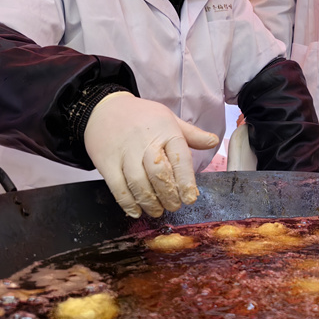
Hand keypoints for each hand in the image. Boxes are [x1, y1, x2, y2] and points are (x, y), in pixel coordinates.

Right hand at [83, 93, 219, 217]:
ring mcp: (125, 152)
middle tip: (174, 206)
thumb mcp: (169, 119)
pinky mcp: (106, 162)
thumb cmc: (141, 116)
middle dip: (168, 195)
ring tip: (157, 210)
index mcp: (166, 131)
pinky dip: (127, 202)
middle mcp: (145, 141)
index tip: (190, 198)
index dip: (186, 180)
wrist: (104, 108)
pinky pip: (117, 186)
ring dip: (149, 201)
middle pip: (159, 173)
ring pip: (138, 183)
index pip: (180, 157)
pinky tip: (136, 210)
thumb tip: (213, 142)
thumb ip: (191, 134)